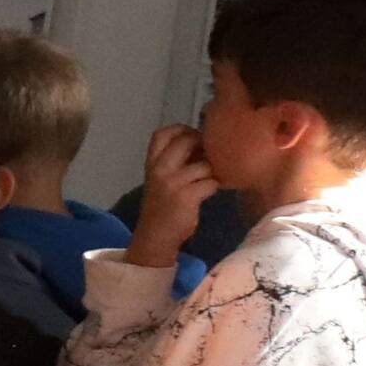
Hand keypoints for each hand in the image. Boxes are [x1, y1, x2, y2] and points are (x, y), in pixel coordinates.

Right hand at [132, 123, 219, 265]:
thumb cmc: (162, 205)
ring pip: (204, 164)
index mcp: (151, 163)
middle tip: (209, 157)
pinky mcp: (187, 197)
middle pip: (186, 141)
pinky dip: (214, 186)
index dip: (181, 130)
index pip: (162, 134)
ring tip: (210, 179)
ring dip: (212, 171)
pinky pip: (210, 183)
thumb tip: (205, 143)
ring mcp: (172, 183)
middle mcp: (159, 169)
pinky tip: (210, 191)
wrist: (155, 235)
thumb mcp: (161, 179)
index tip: (193, 137)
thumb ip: (175, 161)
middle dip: (204, 146)